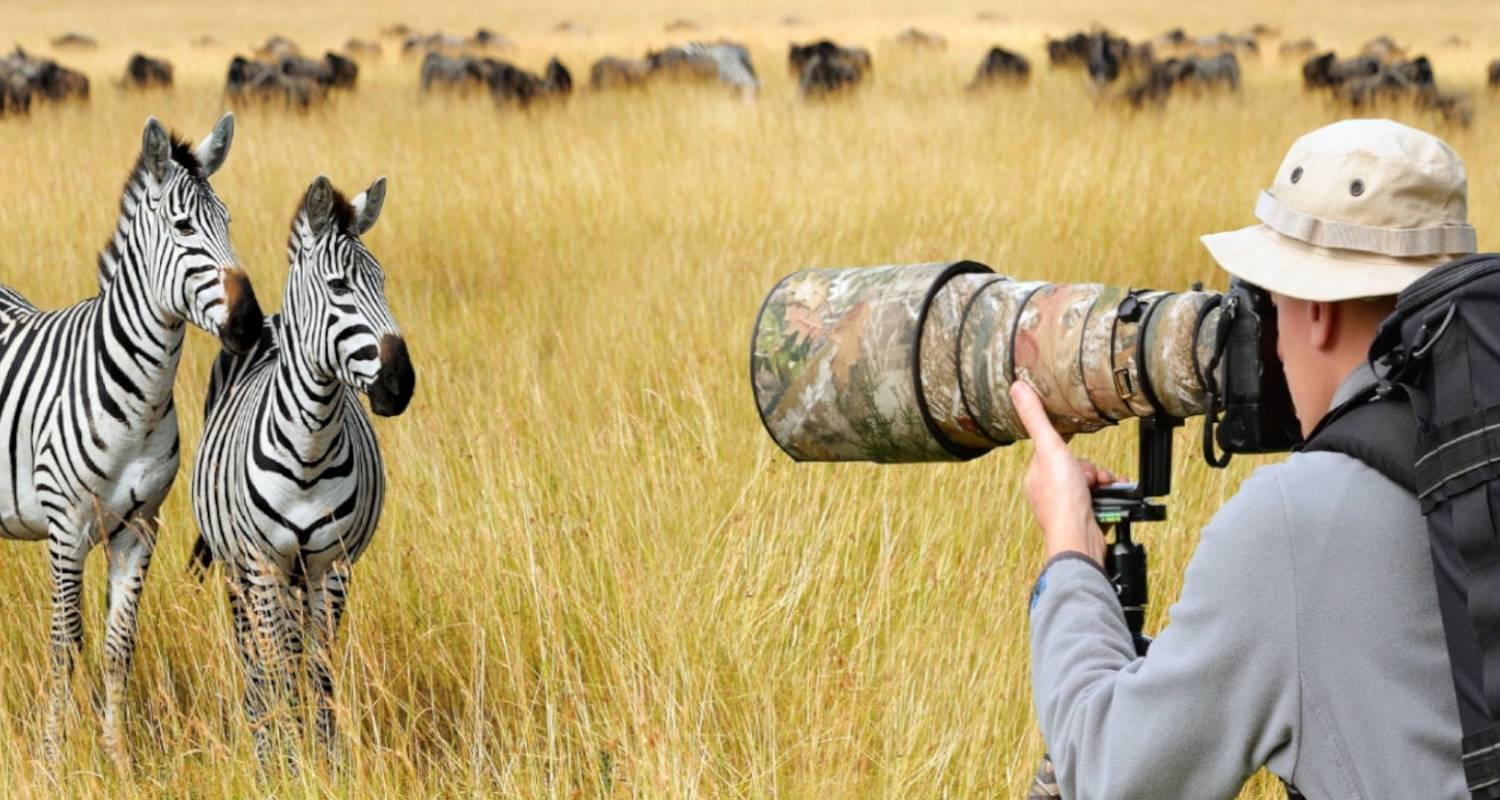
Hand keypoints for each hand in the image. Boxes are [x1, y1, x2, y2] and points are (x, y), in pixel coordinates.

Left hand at [1010, 381, 1115, 566]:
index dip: (1068, 446)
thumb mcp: (1050, 449)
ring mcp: (1065, 505)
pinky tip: (1112, 499)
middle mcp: (1047, 490)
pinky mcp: (1083, 516)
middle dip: (1090, 468)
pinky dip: (1110, 495)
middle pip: (1077, 464)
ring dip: (1103, 480)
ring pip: (1090, 480)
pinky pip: (1100, 497)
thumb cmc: (1060, 497)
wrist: (1079, 537)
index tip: (1076, 444)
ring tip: (1103, 488)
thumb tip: (1016, 387)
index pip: (1054, 448)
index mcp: (1035, 473)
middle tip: (1090, 477)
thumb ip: (1036, 418)